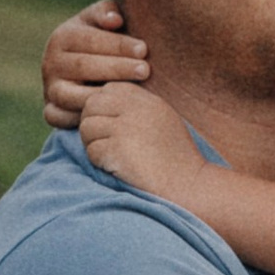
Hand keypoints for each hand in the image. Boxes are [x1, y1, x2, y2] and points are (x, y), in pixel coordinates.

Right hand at [41, 0, 151, 128]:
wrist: (83, 75)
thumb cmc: (103, 44)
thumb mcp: (102, 23)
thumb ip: (107, 12)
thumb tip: (115, 20)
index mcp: (63, 37)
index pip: (90, 39)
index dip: (118, 44)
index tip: (144, 49)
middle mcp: (51, 63)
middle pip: (83, 66)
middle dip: (117, 68)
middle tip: (145, 71)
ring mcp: (50, 89)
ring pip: (72, 95)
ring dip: (103, 95)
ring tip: (132, 93)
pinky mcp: (51, 111)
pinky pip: (64, 118)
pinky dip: (85, 118)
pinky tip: (114, 113)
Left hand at [80, 80, 203, 202]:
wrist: (188, 185)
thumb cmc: (176, 158)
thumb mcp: (162, 119)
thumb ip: (138, 107)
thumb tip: (103, 101)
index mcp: (146, 100)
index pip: (108, 90)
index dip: (103, 107)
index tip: (110, 126)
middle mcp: (135, 109)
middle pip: (91, 105)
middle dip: (91, 123)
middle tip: (102, 142)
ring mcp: (125, 128)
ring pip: (86, 127)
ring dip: (92, 144)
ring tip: (109, 156)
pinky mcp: (117, 150)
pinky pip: (91, 151)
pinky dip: (99, 162)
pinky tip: (116, 168)